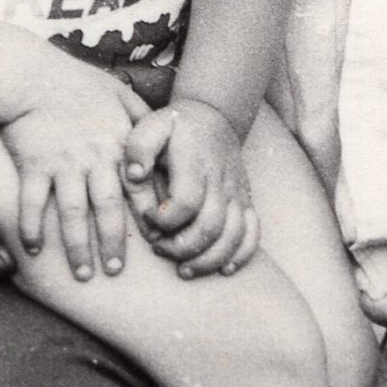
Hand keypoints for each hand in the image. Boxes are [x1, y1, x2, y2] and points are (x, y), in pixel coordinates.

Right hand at [0, 65, 151, 280]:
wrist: (30, 74)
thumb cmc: (75, 82)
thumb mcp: (118, 92)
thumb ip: (141, 115)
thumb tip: (165, 127)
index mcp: (116, 144)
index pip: (138, 188)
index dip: (148, 217)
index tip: (155, 242)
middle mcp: (92, 158)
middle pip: (108, 209)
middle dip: (113, 244)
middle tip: (115, 273)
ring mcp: (62, 163)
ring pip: (72, 213)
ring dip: (77, 247)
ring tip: (82, 275)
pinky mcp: (33, 165)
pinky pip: (32, 203)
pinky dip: (31, 227)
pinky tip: (31, 249)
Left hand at [122, 99, 258, 276]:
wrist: (214, 117)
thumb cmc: (175, 127)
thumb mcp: (151, 126)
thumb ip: (138, 148)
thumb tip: (134, 175)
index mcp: (195, 162)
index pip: (186, 202)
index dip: (165, 219)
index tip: (148, 218)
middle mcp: (221, 180)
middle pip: (210, 226)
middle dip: (182, 247)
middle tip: (159, 249)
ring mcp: (237, 193)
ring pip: (233, 236)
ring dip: (208, 260)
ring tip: (183, 270)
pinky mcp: (246, 201)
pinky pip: (252, 234)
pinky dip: (241, 256)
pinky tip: (222, 270)